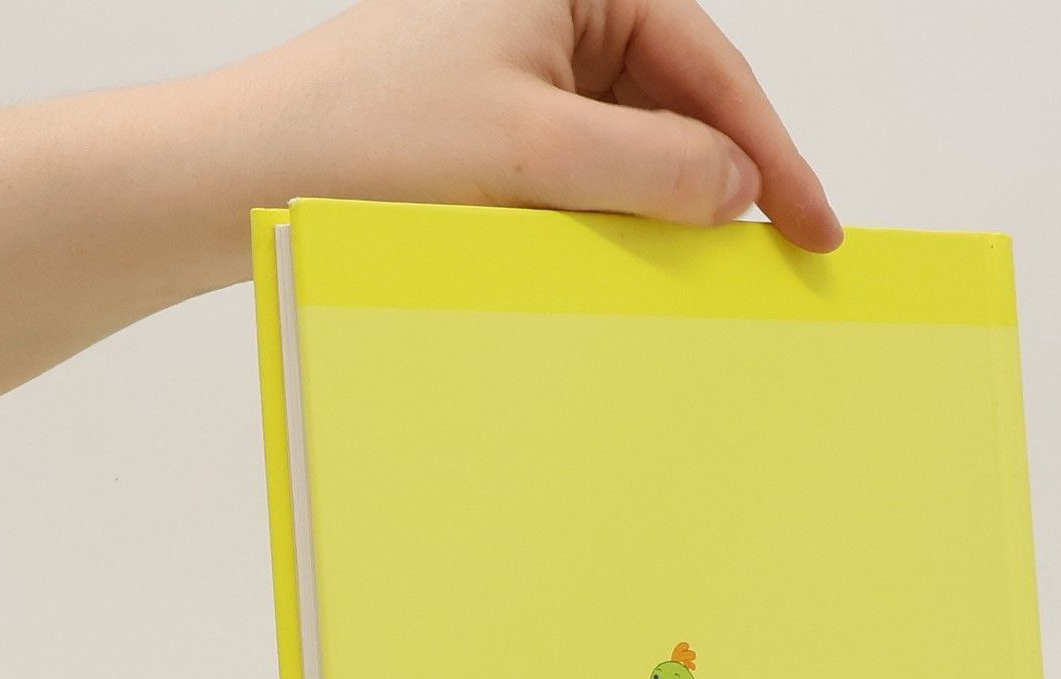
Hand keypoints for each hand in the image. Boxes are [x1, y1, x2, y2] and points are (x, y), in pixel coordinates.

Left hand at [208, 0, 841, 251]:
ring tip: (707, 271)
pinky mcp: (493, 116)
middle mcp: (547, 4)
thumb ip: (651, 165)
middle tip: (782, 255)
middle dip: (727, 175)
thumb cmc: (368, 137)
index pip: (703, 59)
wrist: (247, 176)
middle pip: (677, 94)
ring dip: (670, 201)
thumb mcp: (534, 153)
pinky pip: (586, 161)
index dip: (769, 149)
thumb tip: (740, 187)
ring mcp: (519, 59)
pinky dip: (617, 211)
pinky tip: (636, 260)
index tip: (814, 224)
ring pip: (634, 134)